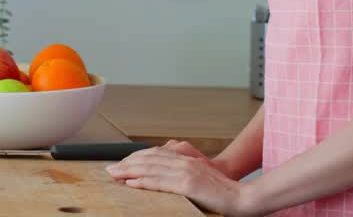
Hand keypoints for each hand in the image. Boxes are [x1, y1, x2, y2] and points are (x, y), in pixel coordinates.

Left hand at [106, 142, 260, 215]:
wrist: (243, 197)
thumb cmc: (222, 191)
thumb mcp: (199, 175)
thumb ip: (182, 171)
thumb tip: (163, 174)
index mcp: (185, 159)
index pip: (153, 155)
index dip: (134, 158)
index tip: (120, 164)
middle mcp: (183, 162)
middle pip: (148, 159)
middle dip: (126, 163)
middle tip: (109, 169)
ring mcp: (185, 172)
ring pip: (150, 169)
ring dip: (129, 171)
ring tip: (114, 174)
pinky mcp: (188, 185)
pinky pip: (160, 182)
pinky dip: (143, 181)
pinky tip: (131, 183)